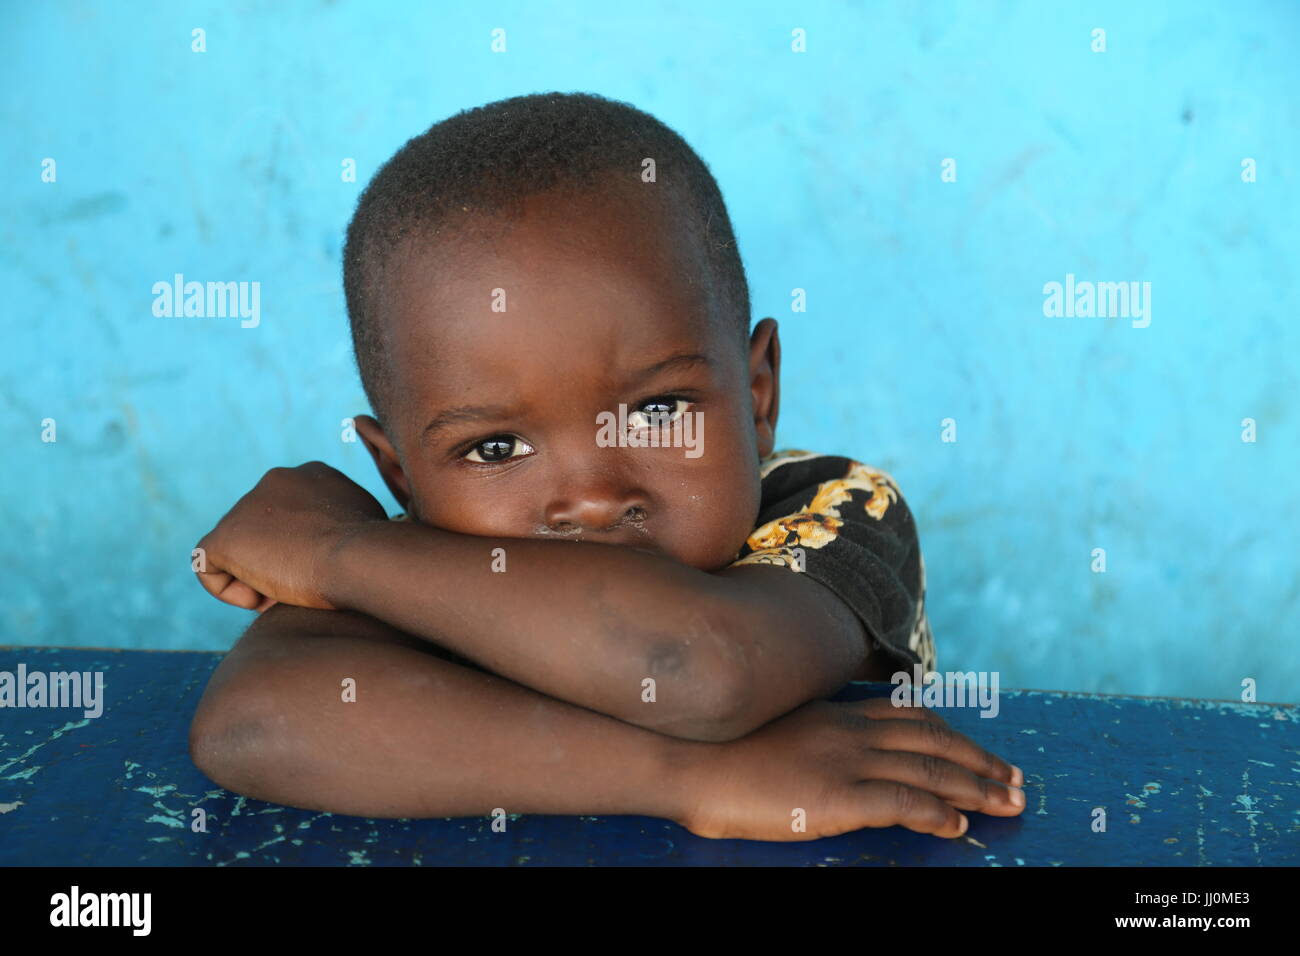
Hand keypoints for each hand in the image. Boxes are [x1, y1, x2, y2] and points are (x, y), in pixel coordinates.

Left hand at [194, 461, 387, 610]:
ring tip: (289, 594)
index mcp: (312, 474)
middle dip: (279, 561)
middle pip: (263, 530)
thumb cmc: (376, 549)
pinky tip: (263, 599)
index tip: (324, 568)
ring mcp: (246, 506)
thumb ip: (347, 521)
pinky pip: (209, 568)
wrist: (359, 557)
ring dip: (261, 578)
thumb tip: (341, 535)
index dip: (304, 547)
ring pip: (240, 551)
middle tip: (306, 586)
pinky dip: (231, 590)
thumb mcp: (370, 524)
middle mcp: (276, 479)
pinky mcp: (224, 537)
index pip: (292, 514)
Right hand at [675, 697, 1024, 840]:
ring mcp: (844, 761)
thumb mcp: (775, 731)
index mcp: (835, 715)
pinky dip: (936, 813)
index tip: (980, 752)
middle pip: (933, 740)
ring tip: (1008, 805)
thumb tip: (832, 756)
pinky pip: (902, 802)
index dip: (953, 735)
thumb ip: (812, 738)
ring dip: (975, 789)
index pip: (911, 717)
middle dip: (981, 762)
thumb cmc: (720, 751)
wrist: (688, 760)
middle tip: (1016, 781)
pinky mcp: (836, 795)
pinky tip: (957, 828)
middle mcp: (849, 731)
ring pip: (929, 769)